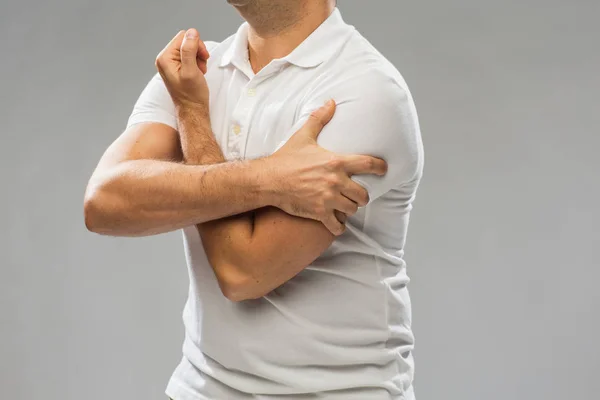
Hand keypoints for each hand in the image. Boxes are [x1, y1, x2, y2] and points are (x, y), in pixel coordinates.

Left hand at [155, 29, 209, 111]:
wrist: (193, 110)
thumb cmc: (192, 95)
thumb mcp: (191, 71)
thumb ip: (189, 50)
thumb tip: (191, 32)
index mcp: (164, 58)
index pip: (183, 37)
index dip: (196, 46)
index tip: (202, 59)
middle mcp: (164, 59)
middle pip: (186, 41)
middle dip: (197, 52)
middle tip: (201, 66)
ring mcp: (170, 64)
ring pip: (189, 48)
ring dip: (198, 58)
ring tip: (199, 71)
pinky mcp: (177, 67)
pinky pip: (189, 56)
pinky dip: (197, 62)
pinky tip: (198, 72)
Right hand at [267, 100, 387, 234]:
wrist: (269, 180)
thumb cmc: (286, 159)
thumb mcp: (304, 136)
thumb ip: (319, 119)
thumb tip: (330, 102)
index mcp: (336, 162)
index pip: (368, 164)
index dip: (379, 167)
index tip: (383, 170)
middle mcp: (335, 182)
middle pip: (363, 194)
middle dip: (361, 195)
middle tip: (357, 195)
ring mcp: (328, 199)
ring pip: (352, 209)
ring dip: (349, 209)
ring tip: (344, 206)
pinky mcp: (319, 213)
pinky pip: (337, 225)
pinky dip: (338, 226)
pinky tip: (336, 223)